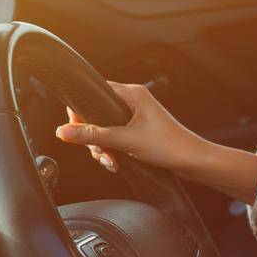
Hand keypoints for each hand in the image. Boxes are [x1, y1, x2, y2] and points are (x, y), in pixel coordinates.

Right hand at [55, 81, 208, 176]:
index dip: (81, 112)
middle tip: (101, 151)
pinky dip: (111, 151)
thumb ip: (93, 135)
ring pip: (103, 130)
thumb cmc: (169, 146)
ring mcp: (135, 117)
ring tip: (111, 161)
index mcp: (132, 94)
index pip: (94, 93)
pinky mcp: (138, 132)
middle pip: (96, 115)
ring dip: (103, 148)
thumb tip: (63, 131)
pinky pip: (114, 138)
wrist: (193, 162)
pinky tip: (116, 163)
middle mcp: (133, 102)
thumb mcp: (126, 141)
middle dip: (93, 138)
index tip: (77, 130)